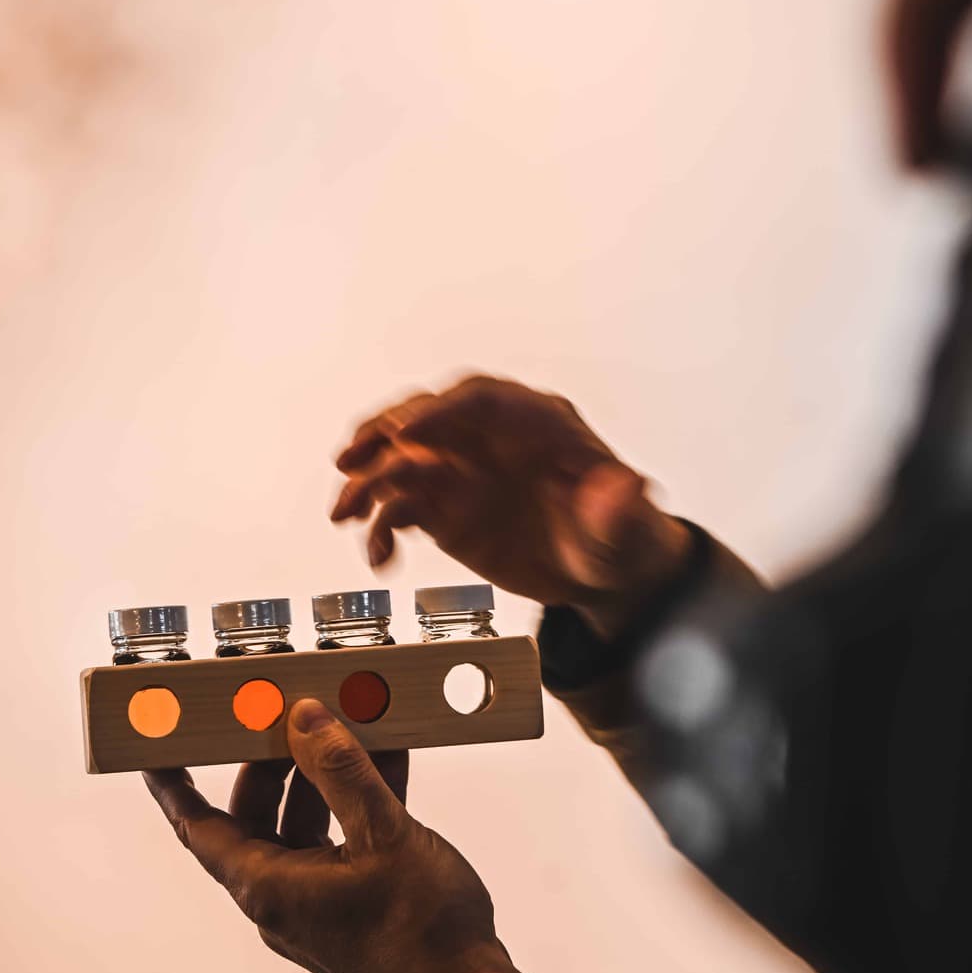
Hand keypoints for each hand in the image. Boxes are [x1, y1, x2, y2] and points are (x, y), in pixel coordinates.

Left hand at [143, 698, 544, 972]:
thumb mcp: (383, 835)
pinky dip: (357, 800)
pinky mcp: (353, 904)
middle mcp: (282, 898)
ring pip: (303, 823)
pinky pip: (341, 839)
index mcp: (267, 886)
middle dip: (271, 758)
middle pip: (255, 814)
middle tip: (284, 709)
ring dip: (324, 774)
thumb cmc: (423, 936)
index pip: (197, 826)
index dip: (172, 781)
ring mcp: (318, 903)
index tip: (158, 741)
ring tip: (347, 722)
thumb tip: (305, 721)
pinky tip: (387, 760)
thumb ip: (342, 772)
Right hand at [332, 374, 691, 637]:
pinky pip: (401, 509)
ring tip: (344, 513)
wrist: (604, 572)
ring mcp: (463, 472)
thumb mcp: (626, 525)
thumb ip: (619, 506)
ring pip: (402, 461)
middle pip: (427, 418)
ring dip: (367, 481)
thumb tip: (624, 485)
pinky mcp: (446, 510)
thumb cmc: (619, 534)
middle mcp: (489, 439)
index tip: (409, 434)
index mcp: (534, 422)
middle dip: (385, 434)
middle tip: (353, 459)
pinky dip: (382, 529)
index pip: (479, 400)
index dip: (441, 412)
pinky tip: (380, 555)